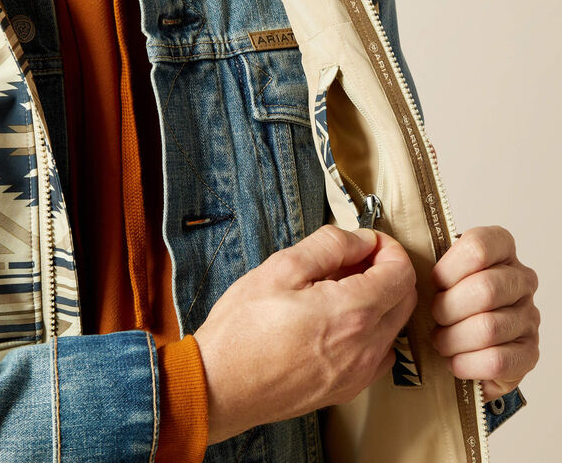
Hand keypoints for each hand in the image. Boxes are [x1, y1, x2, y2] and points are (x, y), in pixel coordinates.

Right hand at [193, 226, 416, 444]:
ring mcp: (360, 373)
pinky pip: (378, 352)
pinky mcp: (348, 388)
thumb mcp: (281, 268)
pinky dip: (369, 330)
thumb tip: (361, 239)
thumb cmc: (244, 328)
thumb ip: (329, 246)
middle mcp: (367, 346)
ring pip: (393, 326)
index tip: (368, 241)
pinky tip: (335, 320)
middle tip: (352, 259)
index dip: (388, 248)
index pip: (401, 272)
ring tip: (336, 288)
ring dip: (379, 300)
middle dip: (387, 270)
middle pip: (405, 298)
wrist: (222, 386)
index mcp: (352, 311)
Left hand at [430, 226, 539, 400]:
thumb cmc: (446, 299)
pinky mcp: (529, 353)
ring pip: (489, 327)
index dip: (448, 269)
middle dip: (448, 308)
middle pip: (486, 289)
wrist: (463, 342)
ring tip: (440, 341)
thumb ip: (426, 257)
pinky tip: (454, 361)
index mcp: (500, 249)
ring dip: (454, 339)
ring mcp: (528, 317)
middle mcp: (521, 280)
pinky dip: (467, 363)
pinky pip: (497, 360)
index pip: (479, 247)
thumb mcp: (437, 271)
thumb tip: (398, 261)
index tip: (433, 283)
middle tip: (434, 317)